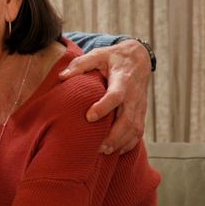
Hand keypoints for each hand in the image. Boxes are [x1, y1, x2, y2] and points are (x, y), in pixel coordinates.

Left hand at [59, 39, 150, 153]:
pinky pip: (139, 132)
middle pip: (128, 119)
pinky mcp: (141, 113)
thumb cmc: (113, 58)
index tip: (89, 116)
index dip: (104, 106)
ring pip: (135, 128)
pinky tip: (116, 151)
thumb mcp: (98, 54)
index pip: (116, 95)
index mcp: (123, 79)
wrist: (138, 58)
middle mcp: (134, 95)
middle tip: (98, 146)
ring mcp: (140, 106)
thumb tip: (62, 77)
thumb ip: (80, 64)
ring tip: (104, 151)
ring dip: (121, 142)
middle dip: (114, 135)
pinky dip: (129, 144)